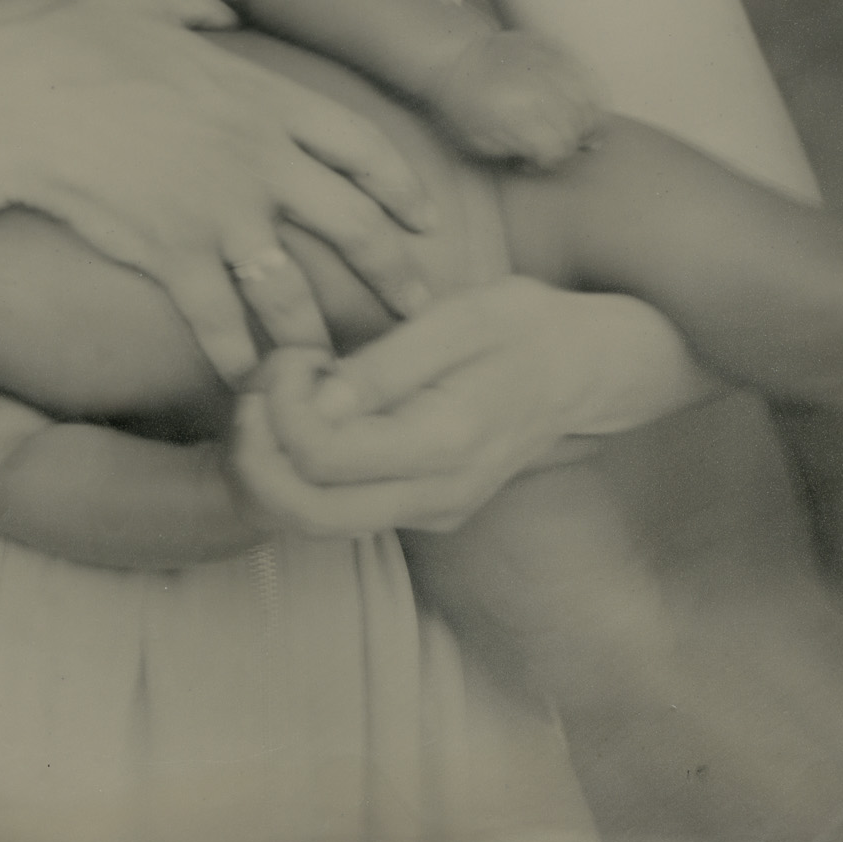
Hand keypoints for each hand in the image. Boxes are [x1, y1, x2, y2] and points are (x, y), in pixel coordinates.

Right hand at [0, 0, 437, 383]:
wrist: (15, 101)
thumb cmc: (67, 44)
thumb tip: (214, 2)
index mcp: (264, 97)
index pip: (362, 145)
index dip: (401, 187)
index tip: (424, 219)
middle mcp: (259, 159)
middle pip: (355, 226)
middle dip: (395, 274)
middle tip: (418, 310)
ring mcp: (219, 214)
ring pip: (295, 291)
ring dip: (319, 336)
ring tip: (337, 370)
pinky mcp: (173, 258)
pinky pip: (221, 324)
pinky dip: (238, 360)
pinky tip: (248, 383)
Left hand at [228, 280, 603, 535]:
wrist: (586, 370)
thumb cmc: (526, 328)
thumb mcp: (462, 318)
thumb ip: (386, 365)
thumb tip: (316, 403)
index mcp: (446, 443)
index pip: (323, 456)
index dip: (282, 405)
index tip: (296, 354)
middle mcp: (437, 496)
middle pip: (305, 512)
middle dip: (256, 452)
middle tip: (261, 386)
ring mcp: (430, 512)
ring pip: (315, 522)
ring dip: (272, 465)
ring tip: (280, 395)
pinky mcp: (420, 509)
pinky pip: (339, 511)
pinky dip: (300, 472)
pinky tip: (309, 414)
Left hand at [425, 29, 599, 169]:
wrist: (455, 58)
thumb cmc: (462, 106)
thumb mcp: (479, 142)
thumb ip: (516, 152)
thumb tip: (543, 157)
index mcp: (519, 117)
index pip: (559, 148)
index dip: (551, 162)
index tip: (537, 161)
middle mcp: (540, 90)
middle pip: (578, 127)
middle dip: (571, 143)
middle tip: (555, 144)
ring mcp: (550, 66)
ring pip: (590, 101)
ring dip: (587, 121)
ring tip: (574, 129)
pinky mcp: (554, 49)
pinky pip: (586, 75)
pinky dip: (588, 94)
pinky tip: (579, 105)